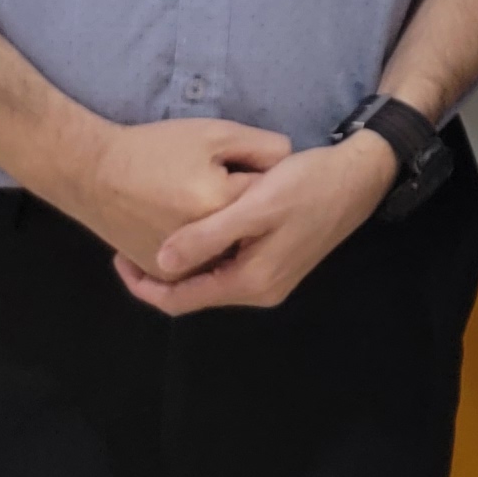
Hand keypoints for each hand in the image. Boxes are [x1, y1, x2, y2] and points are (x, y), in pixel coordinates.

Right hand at [44, 115, 289, 271]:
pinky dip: (207, 248)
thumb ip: (263, 148)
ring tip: (216, 203)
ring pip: (225, 256)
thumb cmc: (154, 149)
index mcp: (218, 209)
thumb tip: (291, 165)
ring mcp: (177, 267)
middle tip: (232, 187)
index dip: (265, 178)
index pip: (267, 198)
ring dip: (231, 236)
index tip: (253, 167)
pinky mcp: (158, 272)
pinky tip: (199, 221)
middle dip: (248, 212)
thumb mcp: (216, 133)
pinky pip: (196, 266)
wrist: (91, 172)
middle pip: (247, 233)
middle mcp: (200, 248)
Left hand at [119, 134, 402, 314]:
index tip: (117, 258)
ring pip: (211, 278)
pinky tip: (196, 225)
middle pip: (195, 293)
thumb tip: (159, 265)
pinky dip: (204, 252)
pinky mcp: (277, 260)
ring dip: (183, 261)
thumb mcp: (254, 206)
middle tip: (131, 240)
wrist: (360, 175)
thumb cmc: (307, 185)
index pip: (181, 301)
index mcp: (251, 282)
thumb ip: (207, 237)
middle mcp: (260, 290)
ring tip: (156, 230)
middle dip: (160, 274)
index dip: (143, 287)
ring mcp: (271, 278)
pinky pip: (228, 266)